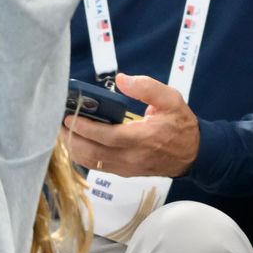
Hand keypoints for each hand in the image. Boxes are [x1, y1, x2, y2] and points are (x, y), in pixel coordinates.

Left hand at [62, 73, 200, 177]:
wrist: (193, 153)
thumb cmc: (180, 124)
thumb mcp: (171, 98)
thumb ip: (147, 87)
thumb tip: (121, 80)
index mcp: (143, 138)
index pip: (108, 136)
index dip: (86, 128)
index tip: (70, 117)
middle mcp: (132, 157)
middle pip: (94, 153)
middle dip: (72, 139)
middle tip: (58, 123)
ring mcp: (127, 168)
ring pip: (92, 163)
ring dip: (74, 149)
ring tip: (62, 132)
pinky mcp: (125, 172)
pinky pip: (98, 167)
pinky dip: (83, 156)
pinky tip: (76, 142)